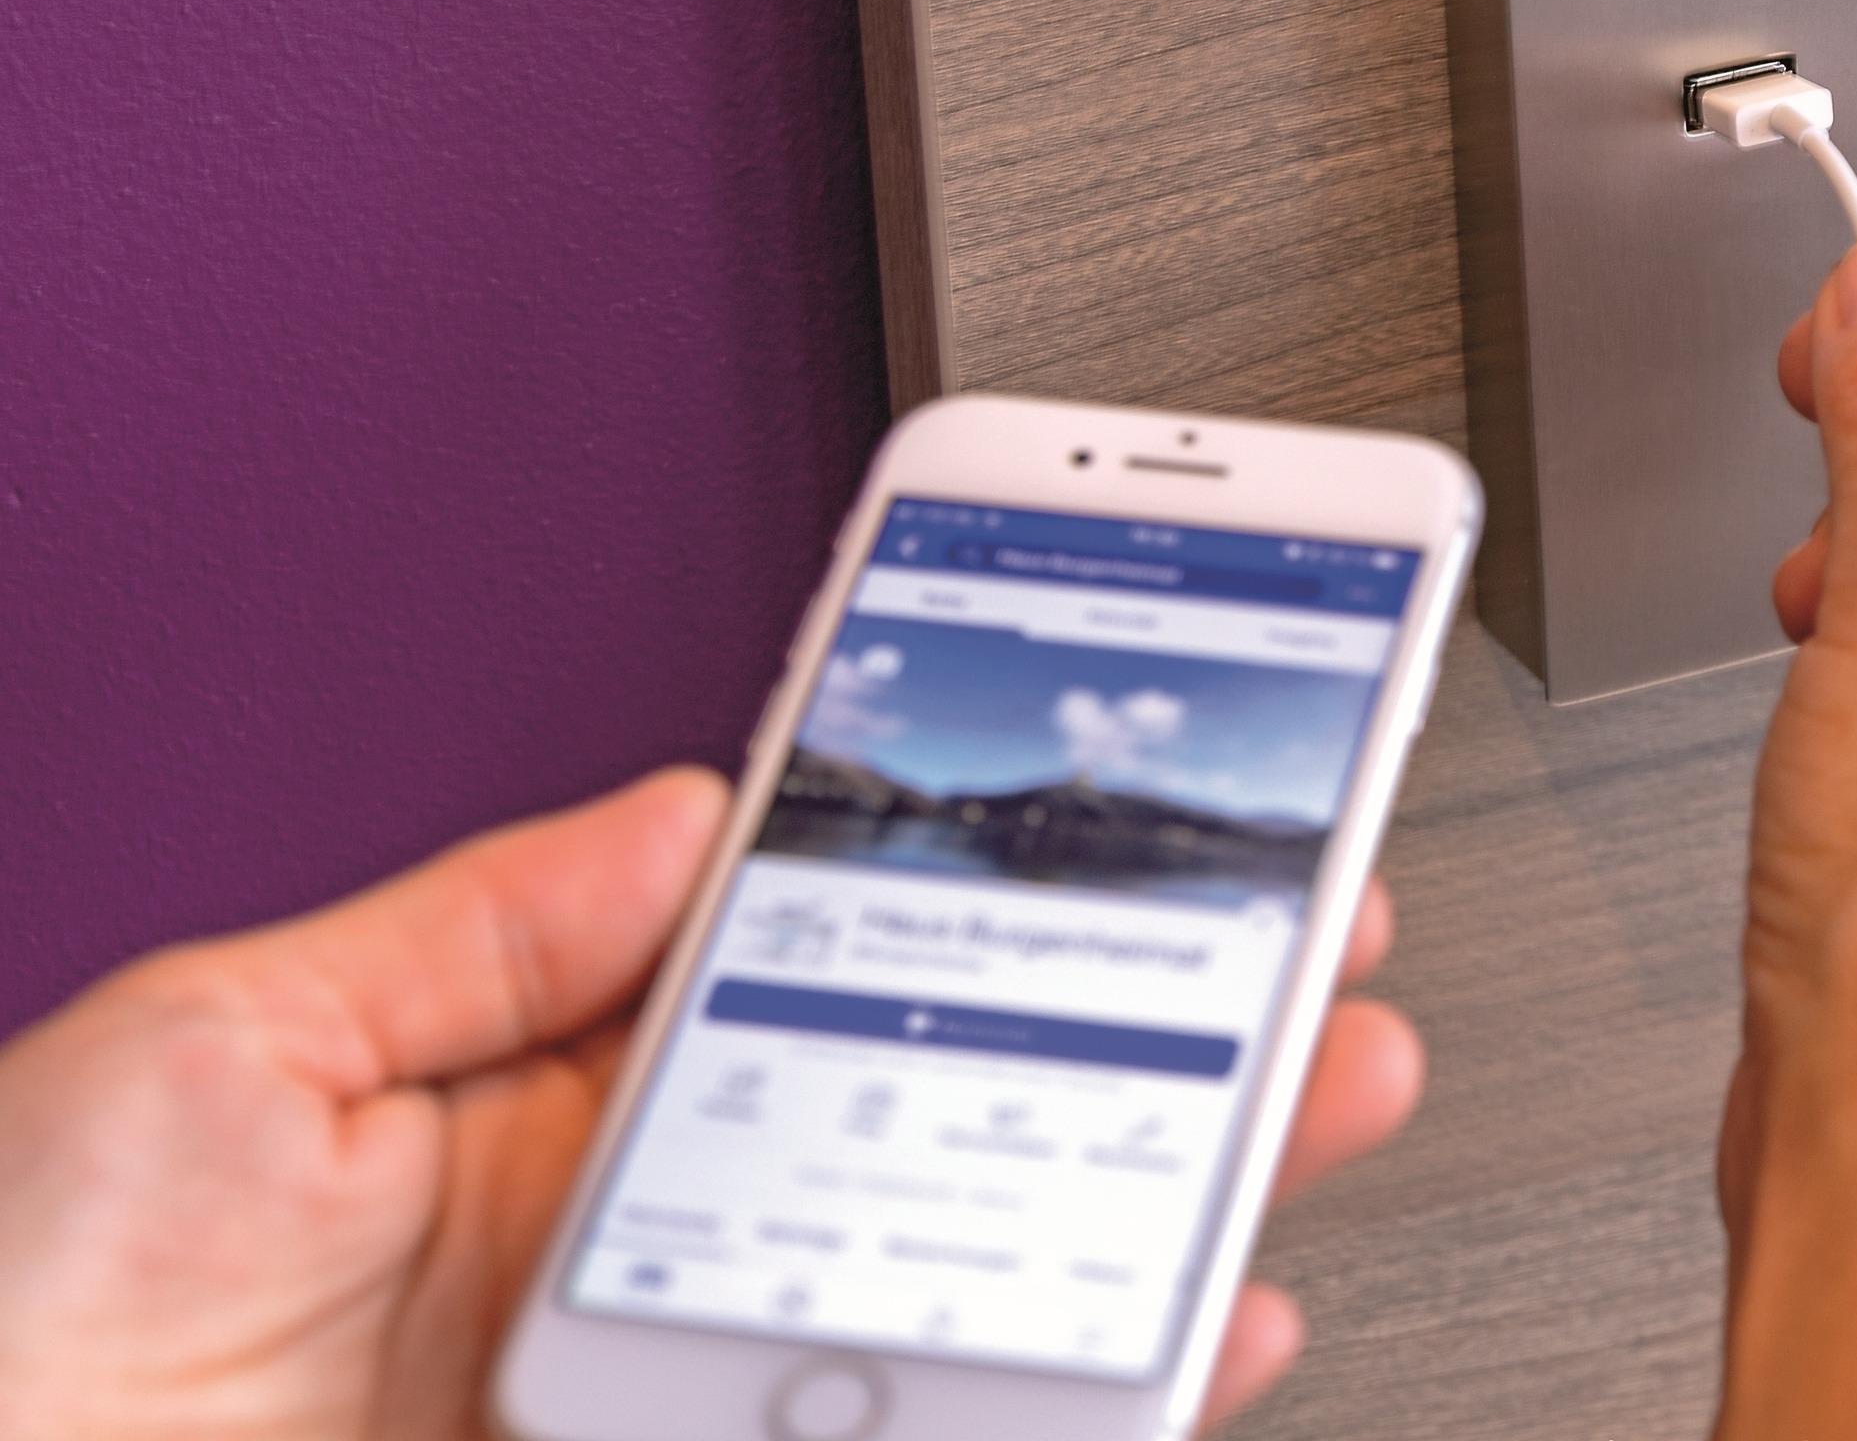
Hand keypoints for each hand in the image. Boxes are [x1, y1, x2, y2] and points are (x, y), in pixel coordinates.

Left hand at [0, 769, 1420, 1440]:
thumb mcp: (216, 1044)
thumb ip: (475, 932)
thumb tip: (681, 807)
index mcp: (524, 1114)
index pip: (814, 976)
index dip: (984, 892)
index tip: (1128, 809)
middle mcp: (621, 1263)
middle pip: (948, 1137)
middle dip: (1153, 1041)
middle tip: (1309, 956)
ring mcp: (664, 1398)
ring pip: (967, 1307)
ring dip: (1158, 1220)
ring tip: (1296, 1128)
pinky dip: (1062, 1413)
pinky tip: (1159, 1359)